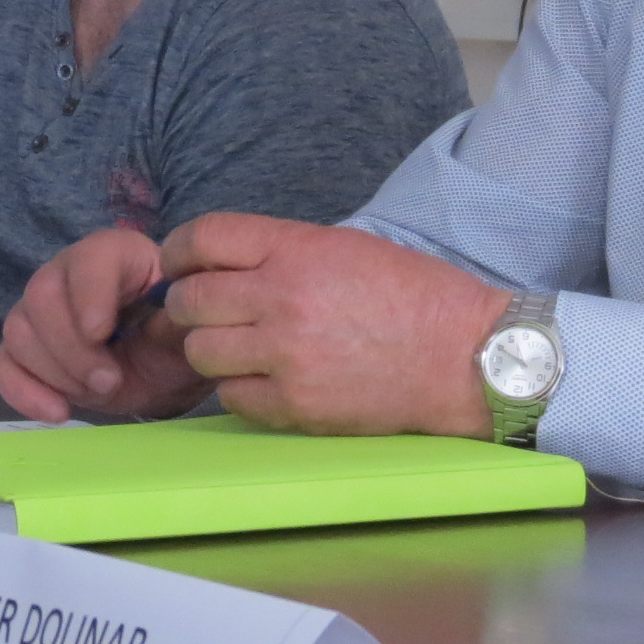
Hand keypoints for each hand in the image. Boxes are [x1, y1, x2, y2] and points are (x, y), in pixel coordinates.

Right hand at [0, 227, 210, 421]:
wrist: (160, 374)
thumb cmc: (174, 341)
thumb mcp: (185, 334)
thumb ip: (178, 324)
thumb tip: (174, 314)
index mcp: (115, 255)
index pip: (89, 258)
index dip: (89, 293)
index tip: (102, 334)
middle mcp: (68, 273)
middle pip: (41, 294)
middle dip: (72, 347)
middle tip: (109, 381)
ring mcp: (39, 312)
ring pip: (18, 330)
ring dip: (56, 372)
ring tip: (99, 392)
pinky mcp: (25, 351)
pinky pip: (3, 365)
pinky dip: (22, 392)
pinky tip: (58, 412)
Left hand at [157, 214, 508, 435]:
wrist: (465, 358)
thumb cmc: (412, 297)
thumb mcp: (345, 247)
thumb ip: (280, 252)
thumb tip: (218, 264)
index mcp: (297, 250)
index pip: (203, 238)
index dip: (178, 251)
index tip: (179, 264)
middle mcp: (283, 298)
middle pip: (188, 300)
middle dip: (189, 305)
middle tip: (209, 313)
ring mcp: (286, 356)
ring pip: (200, 352)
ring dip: (211, 349)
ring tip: (240, 348)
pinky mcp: (296, 404)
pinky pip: (231, 397)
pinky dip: (239, 389)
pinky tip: (266, 380)